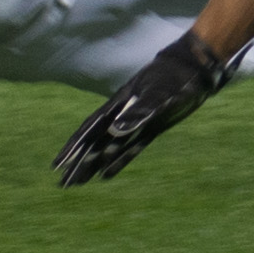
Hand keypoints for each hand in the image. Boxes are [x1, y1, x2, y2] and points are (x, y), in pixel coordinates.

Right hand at [55, 32, 227, 184]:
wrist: (196, 68)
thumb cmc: (175, 77)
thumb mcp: (159, 95)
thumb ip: (139, 112)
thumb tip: (114, 132)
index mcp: (118, 104)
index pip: (90, 130)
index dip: (73, 148)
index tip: (58, 165)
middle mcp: (123, 114)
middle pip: (95, 143)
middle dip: (79, 162)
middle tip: (64, 184)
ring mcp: (137, 122)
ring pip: (110, 148)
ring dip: (95, 164)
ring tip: (79, 183)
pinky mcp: (152, 128)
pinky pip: (131, 149)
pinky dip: (118, 161)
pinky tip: (107, 175)